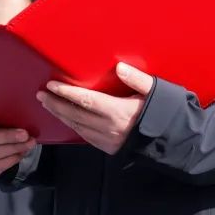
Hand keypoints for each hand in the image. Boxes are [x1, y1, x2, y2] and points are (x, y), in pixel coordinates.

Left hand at [38, 62, 154, 154]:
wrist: (174, 142)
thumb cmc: (164, 113)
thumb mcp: (155, 91)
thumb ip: (137, 79)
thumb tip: (119, 67)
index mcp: (119, 112)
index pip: (85, 101)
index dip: (66, 93)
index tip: (51, 86)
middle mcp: (110, 128)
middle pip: (75, 115)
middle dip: (56, 104)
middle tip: (41, 95)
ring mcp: (108, 140)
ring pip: (77, 128)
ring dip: (60, 116)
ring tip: (48, 105)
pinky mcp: (109, 148)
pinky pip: (85, 137)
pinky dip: (72, 127)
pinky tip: (66, 120)